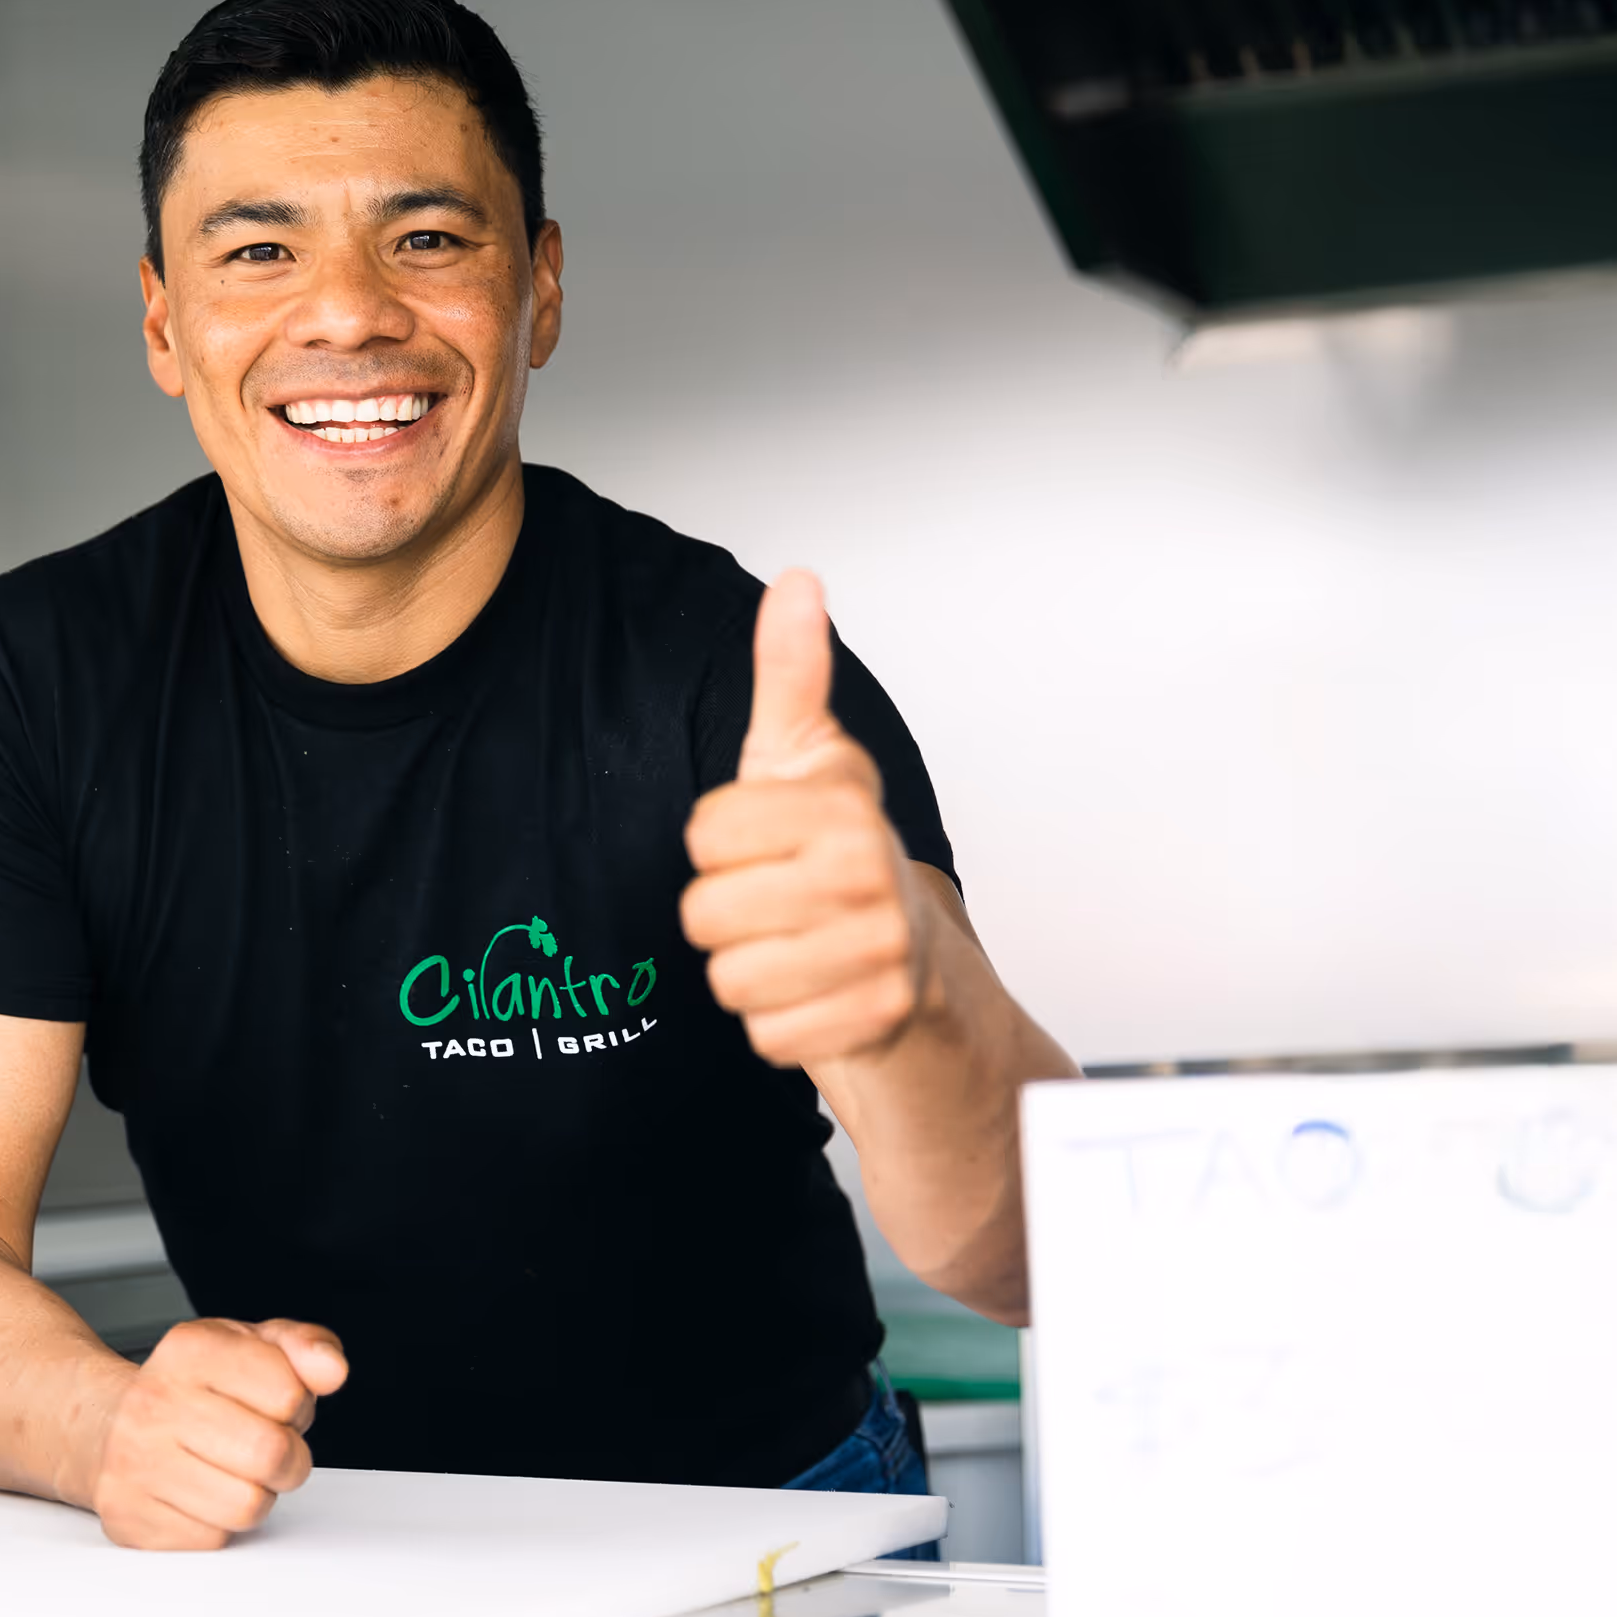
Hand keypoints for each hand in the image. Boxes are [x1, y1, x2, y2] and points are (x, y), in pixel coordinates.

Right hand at [80, 1317, 347, 1549]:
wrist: (106, 1423)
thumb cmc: (191, 1387)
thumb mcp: (250, 1345)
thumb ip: (304, 1346)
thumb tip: (332, 1370)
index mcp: (190, 1349)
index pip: (287, 1392)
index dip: (296, 1404)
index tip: (275, 1401)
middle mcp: (154, 1402)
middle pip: (271, 1455)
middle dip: (286, 1457)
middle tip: (264, 1445)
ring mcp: (134, 1462)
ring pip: (247, 1506)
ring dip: (255, 1494)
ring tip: (231, 1469)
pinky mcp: (129, 1517)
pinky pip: (214, 1540)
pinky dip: (219, 1523)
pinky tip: (199, 1492)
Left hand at [680, 570, 933, 1067]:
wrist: (913, 958)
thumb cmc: (836, 849)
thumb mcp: (803, 756)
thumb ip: (790, 671)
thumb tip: (798, 580)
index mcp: (843, 806)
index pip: (702, 836)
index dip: (716, 844)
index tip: (763, 841)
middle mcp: (870, 876)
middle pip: (705, 915)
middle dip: (725, 915)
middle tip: (776, 902)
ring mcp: (880, 954)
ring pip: (730, 980)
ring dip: (748, 972)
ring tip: (793, 946)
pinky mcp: (874, 1023)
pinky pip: (765, 1037)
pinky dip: (777, 1024)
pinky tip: (812, 993)